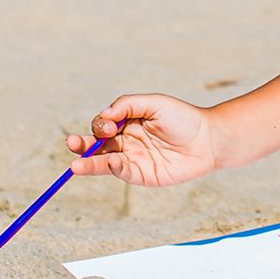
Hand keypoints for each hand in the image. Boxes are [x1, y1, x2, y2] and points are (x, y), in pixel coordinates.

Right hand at [65, 93, 223, 185]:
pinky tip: (110, 162)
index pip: (103, 124)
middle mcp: (127, 141)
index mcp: (128, 122)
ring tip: (75, 166)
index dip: (100, 124)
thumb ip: (128, 105)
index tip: (109, 123)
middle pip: (97, 145)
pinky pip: (123, 172)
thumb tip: (104, 115)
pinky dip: (114, 168)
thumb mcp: (154, 103)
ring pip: (104, 162)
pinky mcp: (142, 175)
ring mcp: (133, 158)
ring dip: (89, 163)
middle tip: (70, 143)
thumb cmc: (183, 118)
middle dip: (83, 145)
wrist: (208, 140)